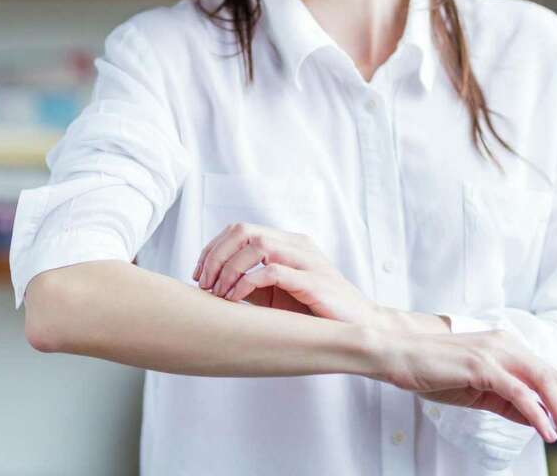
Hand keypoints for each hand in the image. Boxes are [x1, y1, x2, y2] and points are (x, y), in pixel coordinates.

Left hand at [193, 222, 382, 326]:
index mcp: (288, 243)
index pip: (240, 230)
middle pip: (244, 231)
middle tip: (204, 283)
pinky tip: (235, 298)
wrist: (357, 328)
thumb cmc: (315, 312)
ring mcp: (306, 260)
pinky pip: (272, 271)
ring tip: (218, 293)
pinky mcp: (313, 281)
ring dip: (229, 268)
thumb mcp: (276, 294)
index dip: (213, 248)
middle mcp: (296, 244)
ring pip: (256, 245)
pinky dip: (246, 282)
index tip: (199, 274)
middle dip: (216, 255)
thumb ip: (250, 283)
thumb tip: (212, 284)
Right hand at [377, 326, 556, 449]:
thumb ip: (505, 400)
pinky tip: (545, 431)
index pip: (543, 374)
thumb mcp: (475, 388)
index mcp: (504, 345)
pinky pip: (519, 393)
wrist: (396, 353)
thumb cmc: (431, 369)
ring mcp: (494, 352)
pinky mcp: (482, 365)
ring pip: (542, 382)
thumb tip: (534, 418)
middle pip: (550, 377)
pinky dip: (537, 413)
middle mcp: (504, 343)